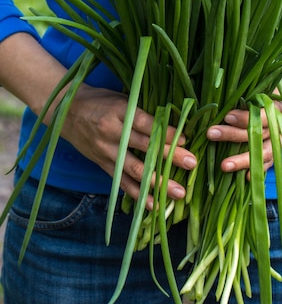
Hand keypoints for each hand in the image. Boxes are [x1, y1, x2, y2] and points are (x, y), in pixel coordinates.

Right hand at [61, 84, 196, 207]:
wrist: (67, 111)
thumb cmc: (101, 101)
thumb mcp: (122, 97)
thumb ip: (143, 111)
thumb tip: (176, 122)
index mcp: (119, 110)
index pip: (146, 123)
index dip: (165, 132)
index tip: (185, 140)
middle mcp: (112, 132)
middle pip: (144, 147)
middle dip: (169, 157)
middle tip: (191, 163)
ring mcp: (106, 151)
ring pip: (135, 169)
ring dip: (158, 182)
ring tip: (179, 193)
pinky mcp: (102, 165)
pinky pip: (122, 182)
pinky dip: (138, 195)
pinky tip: (154, 205)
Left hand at [206, 65, 281, 174]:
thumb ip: (265, 80)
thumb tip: (236, 79)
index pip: (264, 111)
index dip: (246, 115)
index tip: (228, 114)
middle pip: (258, 132)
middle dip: (234, 134)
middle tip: (212, 133)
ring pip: (264, 150)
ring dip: (243, 159)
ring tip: (224, 166)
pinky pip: (274, 158)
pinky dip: (261, 168)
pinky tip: (246, 177)